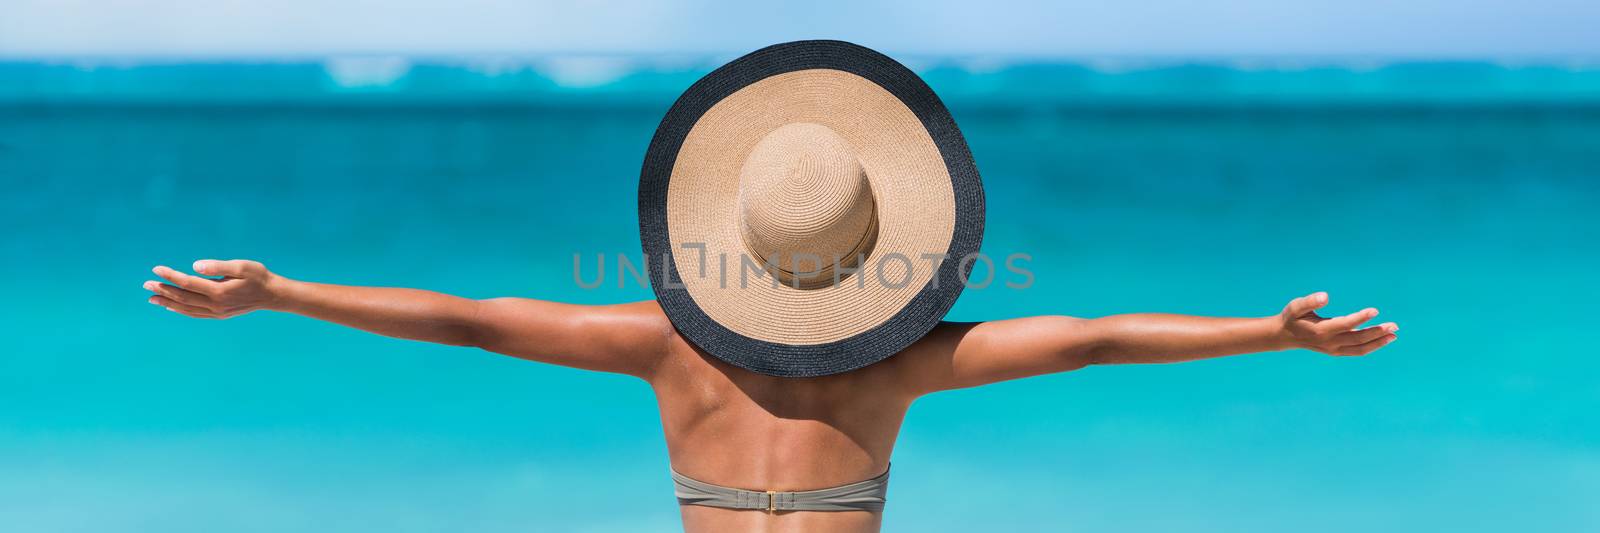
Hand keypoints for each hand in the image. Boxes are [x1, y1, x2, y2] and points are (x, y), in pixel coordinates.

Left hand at [143, 259, 284, 318]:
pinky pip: (195, 313)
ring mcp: (217, 311)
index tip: (156, 268)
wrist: (273, 295)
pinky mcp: (219, 314)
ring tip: (152, 298)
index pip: (187, 283)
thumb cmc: (258, 276)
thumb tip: (195, 266)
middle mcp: (216, 304)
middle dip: (163, 290)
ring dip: (168, 302)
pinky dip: (181, 310)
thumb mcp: (241, 266)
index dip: (170, 275)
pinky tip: (172, 306)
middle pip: (183, 297)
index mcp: (219, 291)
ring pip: (186, 308)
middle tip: (146, 284)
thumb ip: (218, 266)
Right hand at [1277, 292, 1397, 355]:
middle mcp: (1329, 342)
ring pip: (1360, 348)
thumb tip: (1326, 296)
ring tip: (1394, 335)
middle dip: (1377, 332)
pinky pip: (1357, 351)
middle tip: (1394, 325)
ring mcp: (1333, 349)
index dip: (1361, 318)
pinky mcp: (1336, 351)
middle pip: (1357, 338)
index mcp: (1321, 330)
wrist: (1285, 336)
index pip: (1345, 324)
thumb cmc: (1292, 317)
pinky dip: (1371, 347)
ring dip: (1378, 342)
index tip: (1375, 310)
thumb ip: (1310, 301)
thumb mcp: (1296, 306)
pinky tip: (1382, 340)